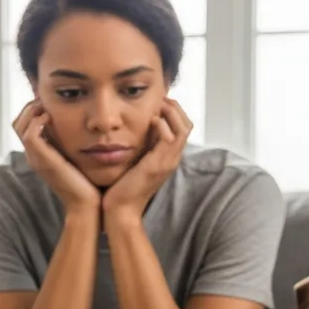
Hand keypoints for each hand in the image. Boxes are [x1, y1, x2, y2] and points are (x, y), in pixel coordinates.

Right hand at [12, 100, 100, 218]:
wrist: (87, 205)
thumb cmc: (87, 183)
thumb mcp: (77, 157)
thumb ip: (72, 142)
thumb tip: (82, 125)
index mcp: (39, 154)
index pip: (24, 125)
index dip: (33, 109)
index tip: (50, 101)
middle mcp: (33, 156)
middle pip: (17, 122)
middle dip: (31, 106)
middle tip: (47, 100)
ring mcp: (35, 158)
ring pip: (20, 125)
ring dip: (33, 111)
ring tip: (48, 106)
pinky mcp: (42, 160)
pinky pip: (30, 134)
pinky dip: (37, 121)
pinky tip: (51, 117)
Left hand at [102, 99, 190, 221]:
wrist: (120, 210)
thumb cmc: (122, 187)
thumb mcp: (134, 161)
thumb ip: (139, 146)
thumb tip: (134, 128)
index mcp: (168, 158)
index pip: (183, 127)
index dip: (173, 111)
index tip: (158, 101)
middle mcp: (172, 159)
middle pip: (188, 124)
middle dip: (175, 107)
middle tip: (159, 98)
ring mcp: (167, 162)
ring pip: (183, 128)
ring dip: (170, 112)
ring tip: (156, 105)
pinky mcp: (157, 165)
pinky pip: (169, 138)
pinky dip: (162, 124)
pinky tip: (150, 119)